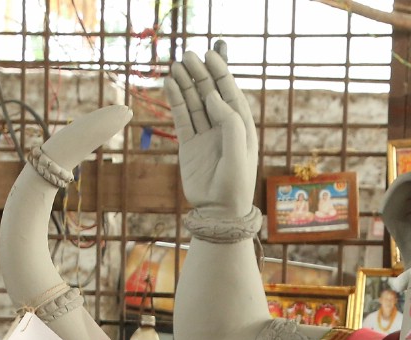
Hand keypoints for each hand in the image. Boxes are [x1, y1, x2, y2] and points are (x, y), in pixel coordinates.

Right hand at [165, 41, 257, 212]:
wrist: (219, 213)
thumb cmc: (235, 185)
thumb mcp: (238, 152)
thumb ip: (229, 122)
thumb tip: (212, 95)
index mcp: (241, 127)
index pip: (230, 93)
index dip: (221, 72)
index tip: (211, 54)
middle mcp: (222, 127)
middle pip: (210, 93)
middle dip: (200, 74)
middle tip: (188, 55)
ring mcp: (205, 135)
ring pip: (194, 103)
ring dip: (186, 83)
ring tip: (176, 65)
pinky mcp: (189, 145)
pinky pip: (181, 118)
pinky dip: (175, 101)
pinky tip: (169, 84)